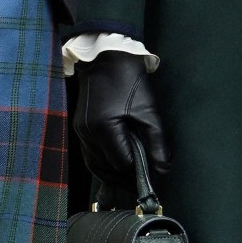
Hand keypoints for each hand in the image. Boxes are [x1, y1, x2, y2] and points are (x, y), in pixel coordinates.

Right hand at [73, 52, 170, 184]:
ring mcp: (80, 129)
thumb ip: (157, 144)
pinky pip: (89, 152)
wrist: (106, 57)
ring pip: (94, 163)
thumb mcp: (149, 112)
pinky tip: (115, 163)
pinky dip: (102, 162)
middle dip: (122, 178)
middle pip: (104, 168)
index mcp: (103, 128)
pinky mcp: (79, 126)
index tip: (151, 178)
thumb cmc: (129, 81)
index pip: (120, 163)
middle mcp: (87, 132)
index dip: (136, 173)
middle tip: (139, 185)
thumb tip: (162, 170)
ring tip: (128, 178)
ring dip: (110, 173)